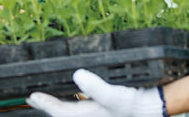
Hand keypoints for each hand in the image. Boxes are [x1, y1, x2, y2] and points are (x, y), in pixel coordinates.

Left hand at [27, 69, 163, 116]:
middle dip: (49, 104)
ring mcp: (99, 110)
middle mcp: (92, 114)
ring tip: (50, 94)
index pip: (60, 111)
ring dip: (60, 101)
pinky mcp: (107, 104)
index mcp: (90, 115)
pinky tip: (76, 88)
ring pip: (74, 107)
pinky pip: (85, 102)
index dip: (45, 103)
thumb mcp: (115, 95)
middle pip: (64, 111)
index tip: (31, 95)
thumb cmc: (137, 104)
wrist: (157, 104)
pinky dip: (75, 96)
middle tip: (33, 97)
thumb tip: (76, 76)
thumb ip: (95, 87)